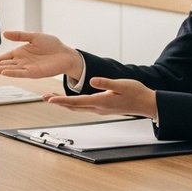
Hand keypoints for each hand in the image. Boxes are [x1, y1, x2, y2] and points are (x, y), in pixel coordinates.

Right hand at [0, 30, 82, 79]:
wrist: (65, 54)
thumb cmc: (52, 45)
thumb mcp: (34, 36)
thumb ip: (19, 35)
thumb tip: (4, 33)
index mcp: (19, 53)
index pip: (2, 57)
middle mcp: (21, 61)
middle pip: (3, 64)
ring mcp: (27, 68)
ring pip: (9, 69)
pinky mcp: (34, 72)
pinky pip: (21, 73)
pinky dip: (12, 72)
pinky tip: (4, 72)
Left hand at [43, 77, 157, 117]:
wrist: (146, 104)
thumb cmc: (136, 93)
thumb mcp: (121, 84)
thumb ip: (106, 83)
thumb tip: (92, 80)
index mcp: (101, 101)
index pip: (77, 101)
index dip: (62, 100)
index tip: (50, 99)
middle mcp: (98, 108)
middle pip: (73, 106)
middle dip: (58, 103)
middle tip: (45, 98)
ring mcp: (100, 110)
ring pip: (77, 108)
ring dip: (64, 104)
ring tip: (52, 98)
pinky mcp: (102, 108)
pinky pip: (83, 108)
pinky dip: (73, 104)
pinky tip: (69, 101)